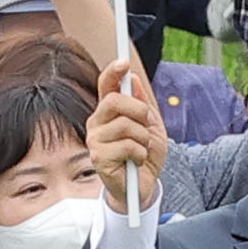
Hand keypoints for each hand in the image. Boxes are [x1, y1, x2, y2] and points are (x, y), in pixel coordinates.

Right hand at [86, 63, 169, 210]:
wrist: (144, 185)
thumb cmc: (144, 155)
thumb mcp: (151, 126)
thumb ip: (143, 104)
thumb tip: (134, 80)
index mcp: (109, 112)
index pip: (106, 85)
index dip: (113, 72)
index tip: (124, 63)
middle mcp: (98, 122)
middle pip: (116, 101)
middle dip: (139, 111)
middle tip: (147, 125)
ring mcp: (95, 140)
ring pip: (126, 125)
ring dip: (143, 138)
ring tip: (141, 149)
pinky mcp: (99, 158)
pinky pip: (128, 146)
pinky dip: (140, 154)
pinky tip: (136, 161)